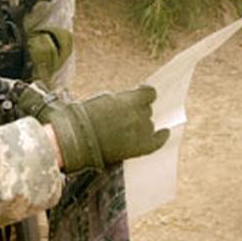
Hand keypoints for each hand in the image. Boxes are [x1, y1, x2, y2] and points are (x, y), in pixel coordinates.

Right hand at [18, 84, 168, 172]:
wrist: (76, 141)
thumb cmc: (86, 118)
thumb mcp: (104, 100)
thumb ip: (122, 100)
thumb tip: (133, 101)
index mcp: (128, 101)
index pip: (150, 93)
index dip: (147, 92)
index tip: (144, 92)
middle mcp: (137, 117)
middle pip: (147, 110)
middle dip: (139, 111)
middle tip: (127, 115)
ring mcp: (139, 133)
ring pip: (148, 125)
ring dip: (142, 124)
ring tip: (130, 127)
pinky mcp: (138, 148)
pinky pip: (157, 142)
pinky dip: (161, 137)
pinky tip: (165, 132)